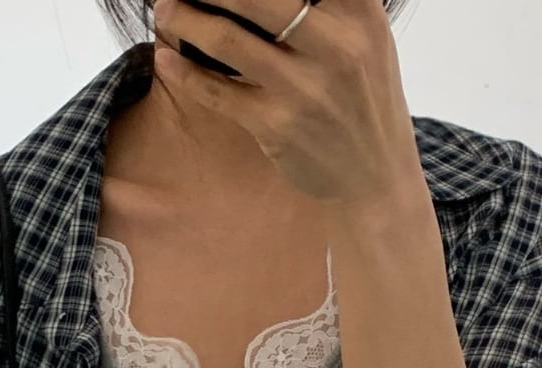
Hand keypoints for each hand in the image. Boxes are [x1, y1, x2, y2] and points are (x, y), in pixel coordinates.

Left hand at [150, 0, 424, 206]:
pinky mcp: (277, 125)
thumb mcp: (366, 36)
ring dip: (184, 18)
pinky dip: (184, 72)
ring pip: (226, 39)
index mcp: (359, 12)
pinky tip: (168, 59)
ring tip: (166, 9)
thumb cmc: (362, 98)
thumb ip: (331, 3)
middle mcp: (335, 45)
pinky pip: (217, 91)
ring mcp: (303, 88)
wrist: (375, 176)